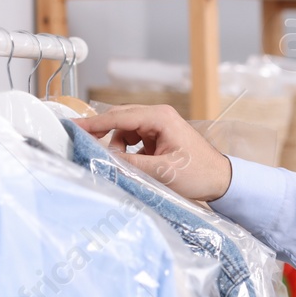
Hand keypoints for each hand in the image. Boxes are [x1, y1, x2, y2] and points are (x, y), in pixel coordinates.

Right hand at [73, 104, 230, 201]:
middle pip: (119, 120)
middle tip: (83, 144)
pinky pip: (134, 139)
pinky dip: (128, 151)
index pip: (118, 117)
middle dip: (102, 133)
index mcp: (160, 117)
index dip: (93, 123)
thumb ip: (130, 164)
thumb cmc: (199, 174)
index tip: (73, 127)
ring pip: (125, 131)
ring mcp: (159, 125)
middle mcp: (159, 116)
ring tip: (124, 165)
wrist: (222, 180)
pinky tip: (134, 164)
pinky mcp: (160, 137)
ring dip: (118, 147)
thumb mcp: (161, 171)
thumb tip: (105, 159)